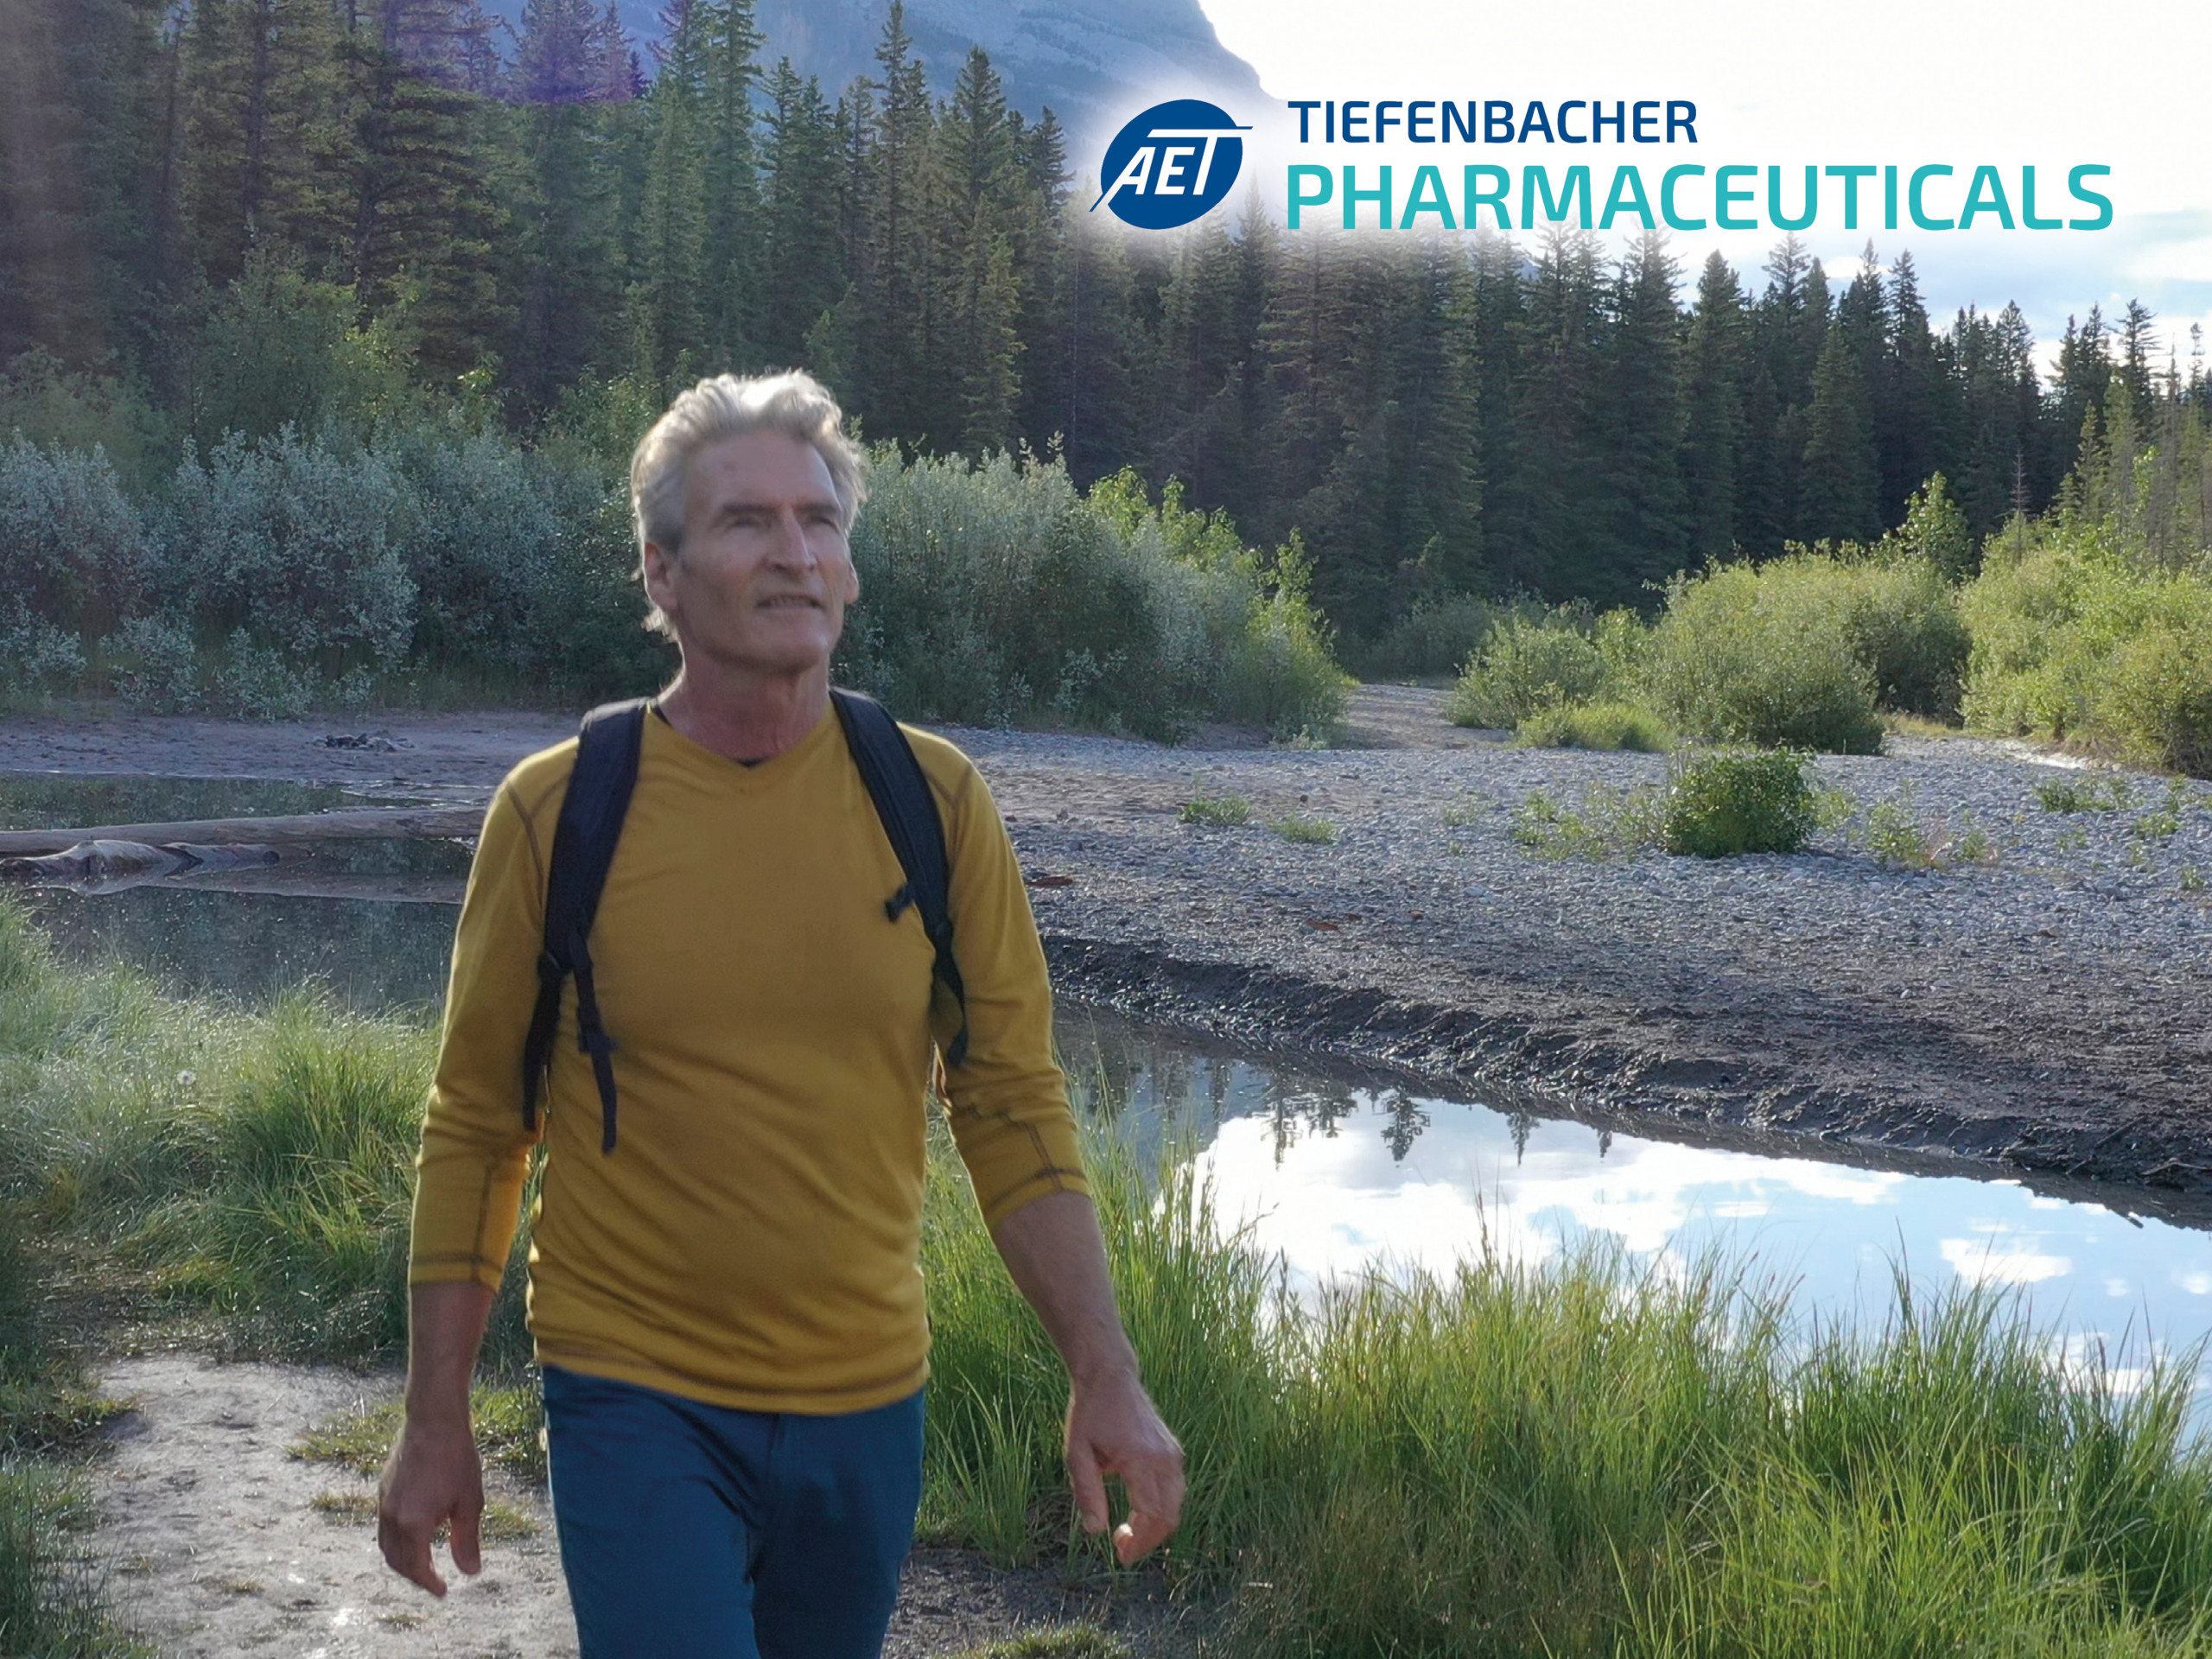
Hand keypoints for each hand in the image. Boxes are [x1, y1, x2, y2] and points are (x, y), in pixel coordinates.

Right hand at [377, 1415, 483, 1595]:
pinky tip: (415, 1535)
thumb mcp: (469, 1502)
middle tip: (434, 1582)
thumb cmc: (456, 1458)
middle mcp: (392, 1517)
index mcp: (413, 1523)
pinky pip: (384, 1528)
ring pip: (387, 1546)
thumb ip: (467, 1540)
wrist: (433, 1421)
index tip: (443, 1592)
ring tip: (424, 1564)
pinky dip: (397, 1541)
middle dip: (415, 1576)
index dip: (430, 1584)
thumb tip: (470, 1572)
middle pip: (397, 1562)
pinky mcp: (382, 1491)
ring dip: (403, 1561)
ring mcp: (383, 1504)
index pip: (417, 1568)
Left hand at [1064, 1370, 1184, 1565]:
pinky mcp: (1173, 1450)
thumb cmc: (1089, 1414)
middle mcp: (1164, 1457)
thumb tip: (1096, 1532)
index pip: (1151, 1514)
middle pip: (1169, 1515)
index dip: (1139, 1542)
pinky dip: (1161, 1508)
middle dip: (1148, 1541)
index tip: (1120, 1554)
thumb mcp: (1076, 1454)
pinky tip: (1138, 1511)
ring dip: (1155, 1526)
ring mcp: (1172, 1453)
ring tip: (1127, 1531)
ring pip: (1176, 1505)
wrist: (1110, 1377)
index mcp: (1139, 1458)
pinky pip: (1175, 1490)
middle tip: (1122, 1549)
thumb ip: (1087, 1493)